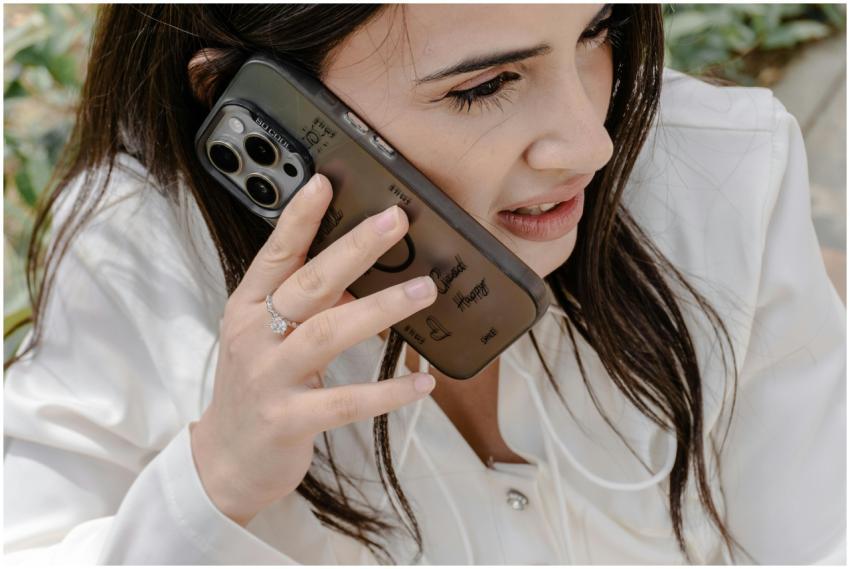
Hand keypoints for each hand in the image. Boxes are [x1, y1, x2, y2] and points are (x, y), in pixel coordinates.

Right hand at [190, 173, 436, 525]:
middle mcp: (254, 336)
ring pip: (329, 332)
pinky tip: (422, 384)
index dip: (299, 219)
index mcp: (247, 309)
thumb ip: (306, 308)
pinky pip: (346, 402)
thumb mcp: (267, 340)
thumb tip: (358, 278)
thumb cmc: (255, 389)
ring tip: (425, 290)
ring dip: (381, 308)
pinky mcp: (289, 420)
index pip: (274, 255)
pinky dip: (387, 391)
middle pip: (309, 283)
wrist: (224, 462)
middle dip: (355, 248)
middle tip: (396, 220)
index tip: (326, 182)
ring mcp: (269, 378)